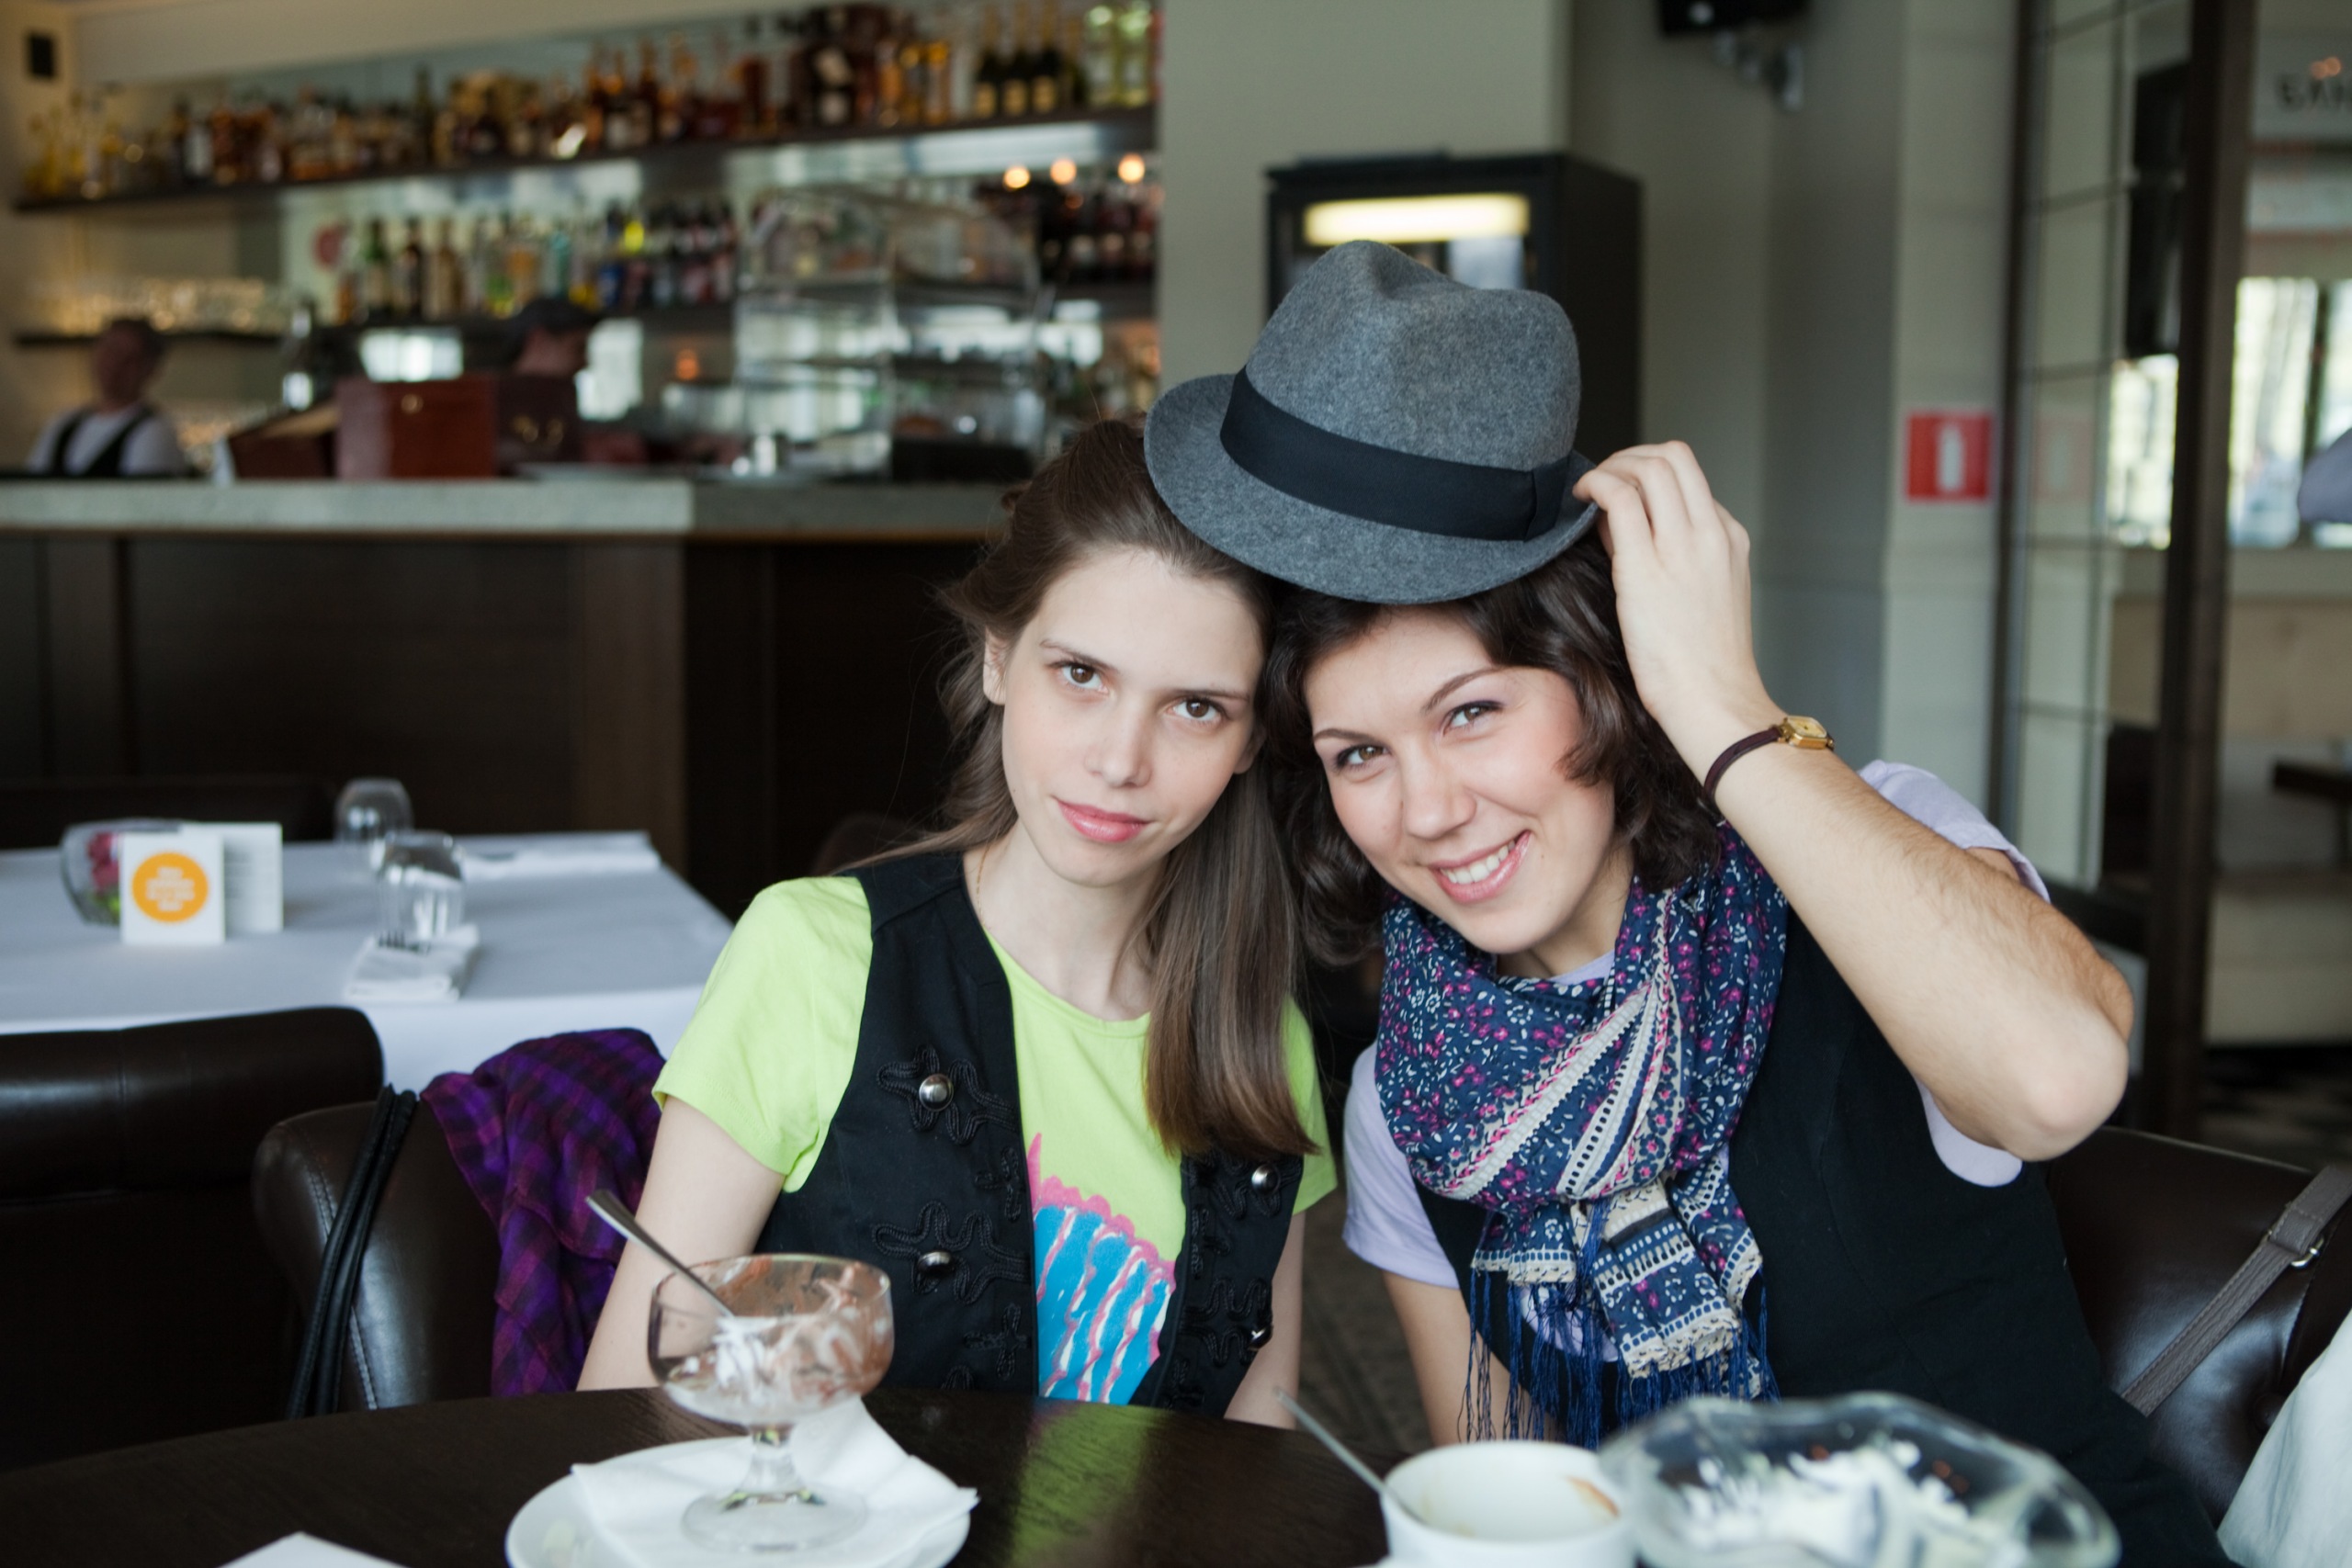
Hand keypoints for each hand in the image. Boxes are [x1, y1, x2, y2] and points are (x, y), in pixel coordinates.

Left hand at [1573, 442, 1779, 777]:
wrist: (1713, 701)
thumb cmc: (1700, 665)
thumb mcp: (1701, 597)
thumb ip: (1668, 557)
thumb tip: (1619, 527)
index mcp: (1729, 540)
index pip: (1688, 482)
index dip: (1648, 480)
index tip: (1622, 500)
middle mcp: (1711, 534)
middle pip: (1675, 457)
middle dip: (1630, 455)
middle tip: (1602, 479)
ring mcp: (1683, 547)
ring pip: (1651, 465)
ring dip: (1611, 465)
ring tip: (1588, 489)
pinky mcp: (1647, 566)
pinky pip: (1621, 497)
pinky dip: (1597, 483)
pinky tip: (1580, 497)